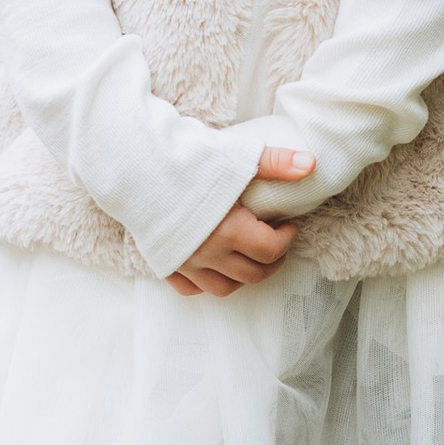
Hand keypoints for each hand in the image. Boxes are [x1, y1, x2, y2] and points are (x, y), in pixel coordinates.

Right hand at [166, 144, 315, 293]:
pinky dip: (207, 282)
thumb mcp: (235, 156)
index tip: (288, 224)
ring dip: (243, 276)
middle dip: (271, 261)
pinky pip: (191, 289)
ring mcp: (184, 263)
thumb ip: (275, 163)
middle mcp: (207, 254)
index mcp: (229, 230)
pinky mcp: (163, 263)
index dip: (286, 239)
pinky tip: (215, 264)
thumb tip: (311, 165)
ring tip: (249, 254)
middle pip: (252, 275)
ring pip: (224, 288)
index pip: (270, 250)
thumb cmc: (184, 158)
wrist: (133, 164)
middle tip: (276, 241)